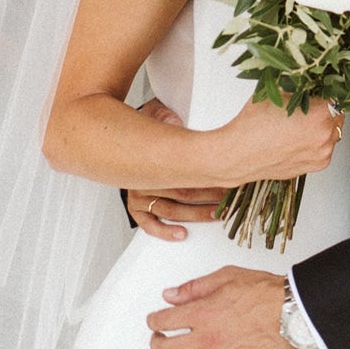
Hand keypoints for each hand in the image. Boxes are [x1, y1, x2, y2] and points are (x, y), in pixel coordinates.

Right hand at [124, 97, 224, 238]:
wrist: (122, 140)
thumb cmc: (146, 132)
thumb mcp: (154, 114)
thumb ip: (163, 116)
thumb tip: (171, 119)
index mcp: (153, 158)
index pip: (185, 170)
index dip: (208, 177)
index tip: (227, 180)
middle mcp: (146, 179)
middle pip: (182, 192)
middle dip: (209, 197)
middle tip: (228, 200)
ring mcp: (140, 194)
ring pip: (171, 210)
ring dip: (195, 215)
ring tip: (214, 215)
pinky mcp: (135, 207)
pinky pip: (149, 224)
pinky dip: (165, 231)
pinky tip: (181, 234)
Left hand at [149, 265, 300, 348]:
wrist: (293, 313)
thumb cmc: (266, 294)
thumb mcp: (227, 277)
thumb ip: (195, 288)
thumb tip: (171, 295)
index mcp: (202, 313)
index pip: (162, 322)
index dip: (153, 321)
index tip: (154, 321)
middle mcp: (207, 339)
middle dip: (157, 343)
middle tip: (159, 339)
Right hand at [216, 94, 342, 183]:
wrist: (237, 154)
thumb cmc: (252, 126)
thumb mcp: (277, 92)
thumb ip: (301, 86)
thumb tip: (312, 81)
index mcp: (319, 114)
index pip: (338, 94)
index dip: (328, 88)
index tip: (322, 87)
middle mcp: (324, 136)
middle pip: (338, 114)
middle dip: (327, 107)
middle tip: (311, 103)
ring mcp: (321, 154)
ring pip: (332, 132)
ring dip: (323, 125)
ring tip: (301, 122)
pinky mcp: (315, 166)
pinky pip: (324, 148)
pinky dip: (317, 141)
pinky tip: (298, 136)